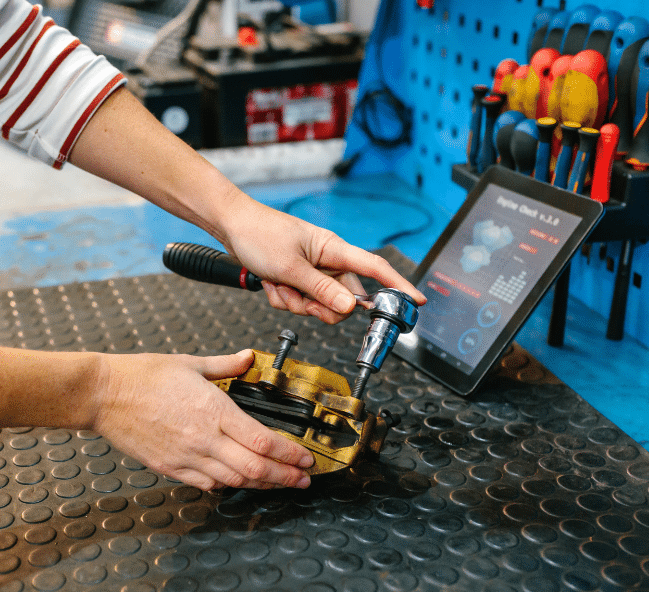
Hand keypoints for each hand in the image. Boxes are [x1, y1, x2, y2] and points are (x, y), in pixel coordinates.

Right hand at [89, 350, 314, 490]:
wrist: (104, 394)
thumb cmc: (142, 376)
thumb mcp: (190, 362)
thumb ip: (226, 364)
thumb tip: (249, 358)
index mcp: (214, 410)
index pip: (263, 441)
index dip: (290, 455)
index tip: (305, 458)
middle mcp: (204, 439)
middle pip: (256, 468)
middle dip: (285, 477)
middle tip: (303, 479)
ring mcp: (187, 457)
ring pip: (235, 481)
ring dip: (262, 484)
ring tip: (280, 484)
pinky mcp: (170, 468)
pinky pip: (207, 484)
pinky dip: (228, 485)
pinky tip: (238, 481)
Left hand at [220, 199, 426, 323]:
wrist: (232, 226)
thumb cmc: (260, 234)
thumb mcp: (290, 267)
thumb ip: (321, 289)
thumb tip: (350, 308)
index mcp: (333, 249)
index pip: (374, 268)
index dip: (398, 285)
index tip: (416, 301)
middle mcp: (327, 260)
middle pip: (342, 299)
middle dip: (318, 306)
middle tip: (299, 297)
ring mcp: (312, 270)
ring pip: (317, 304)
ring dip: (295, 301)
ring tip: (277, 282)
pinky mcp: (297, 278)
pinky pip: (298, 302)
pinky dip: (283, 298)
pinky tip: (271, 283)